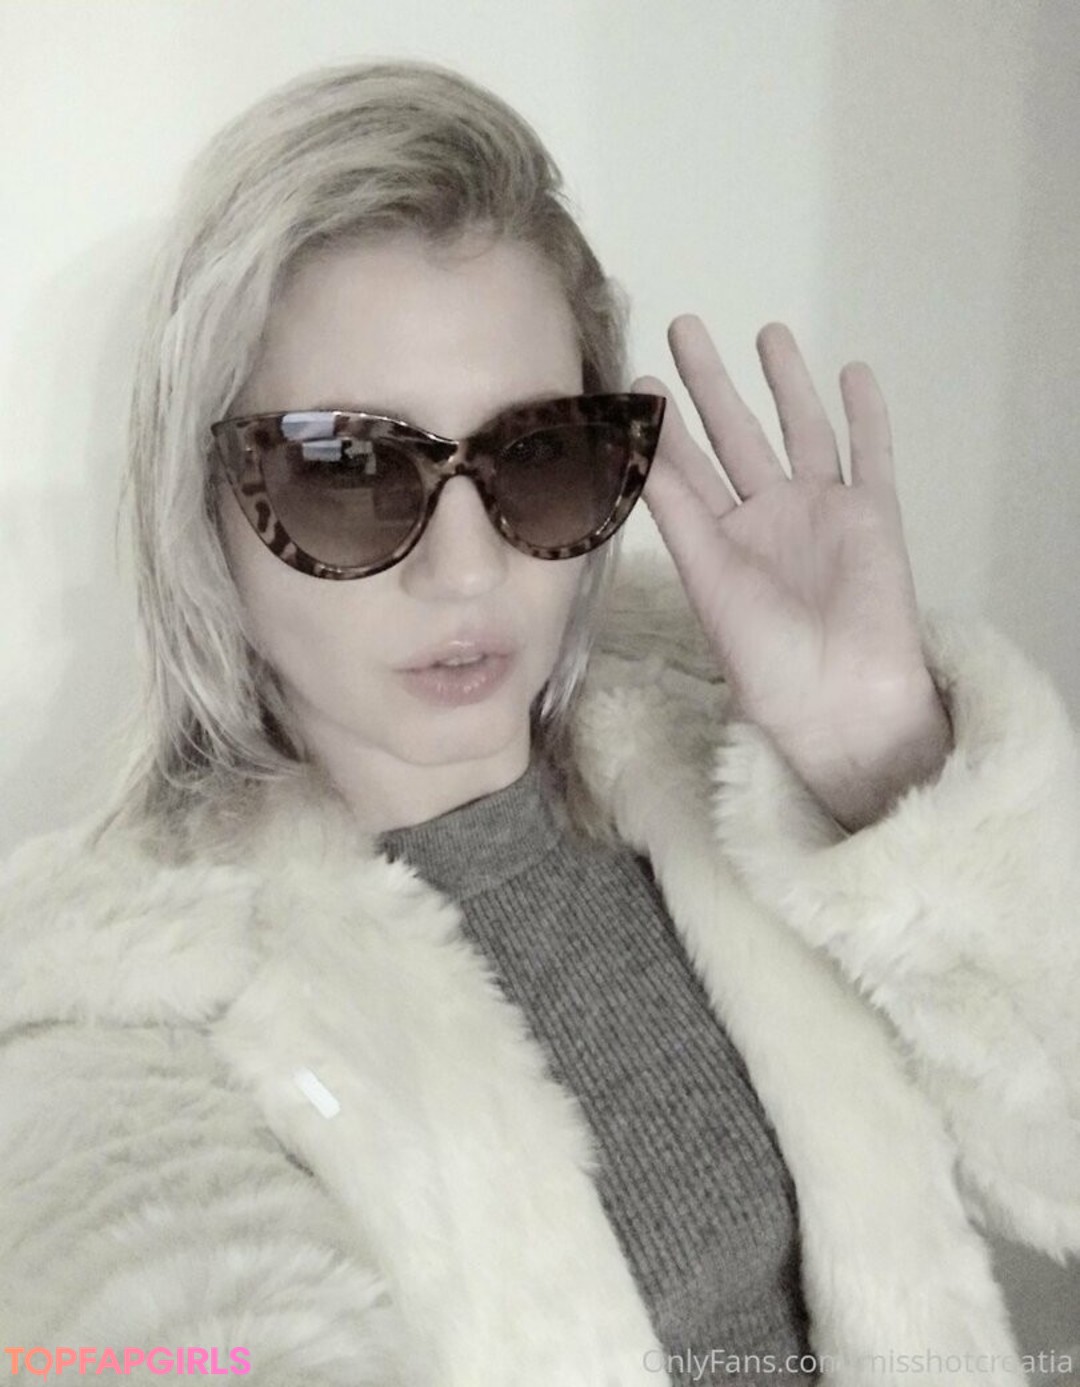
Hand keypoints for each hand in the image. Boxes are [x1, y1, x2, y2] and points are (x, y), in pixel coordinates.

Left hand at [631, 317, 952, 831]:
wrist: (835, 694)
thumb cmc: (761, 649)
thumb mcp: (705, 572)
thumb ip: (675, 505)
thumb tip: (631, 443)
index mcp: (720, 539)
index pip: (686, 468)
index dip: (664, 425)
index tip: (640, 378)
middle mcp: (767, 518)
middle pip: (736, 434)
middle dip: (711, 382)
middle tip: (685, 326)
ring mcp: (821, 512)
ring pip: (802, 431)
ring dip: (786, 383)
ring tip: (768, 332)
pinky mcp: (872, 515)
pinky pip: (871, 454)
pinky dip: (867, 416)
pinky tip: (855, 373)